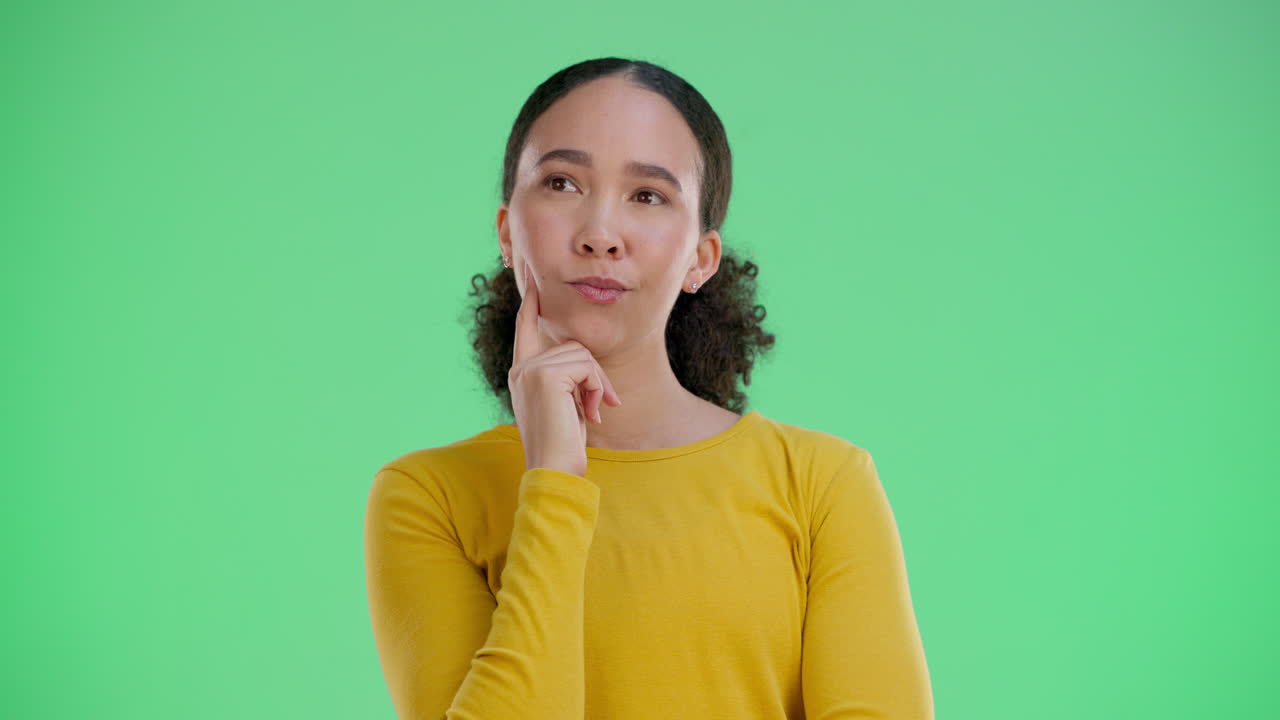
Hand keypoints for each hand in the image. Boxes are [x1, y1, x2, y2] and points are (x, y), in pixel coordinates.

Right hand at [508, 262, 621, 476]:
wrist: (553, 471)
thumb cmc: (562, 445)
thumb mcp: (564, 405)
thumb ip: (565, 378)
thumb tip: (583, 361)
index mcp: (521, 374)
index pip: (525, 328)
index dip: (531, 303)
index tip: (532, 279)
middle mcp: (521, 368)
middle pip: (573, 346)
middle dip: (595, 375)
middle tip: (601, 406)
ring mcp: (530, 370)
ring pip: (582, 356)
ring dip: (597, 385)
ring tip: (593, 414)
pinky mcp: (545, 375)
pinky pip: (586, 367)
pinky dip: (597, 389)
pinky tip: (591, 414)